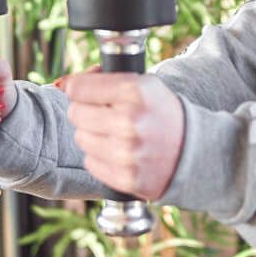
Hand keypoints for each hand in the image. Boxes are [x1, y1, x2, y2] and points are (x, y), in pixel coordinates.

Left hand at [64, 72, 183, 200]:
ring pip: (81, 138)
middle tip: (108, 114)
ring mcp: (126, 153)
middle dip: (88, 112)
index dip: (82, 89)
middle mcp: (129, 122)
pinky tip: (121, 152)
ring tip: (117, 134)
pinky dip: (101, 157)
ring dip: (94, 135)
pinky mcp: (125, 177)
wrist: (194, 151)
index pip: (77, 88)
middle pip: (76, 113)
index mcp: (134, 91)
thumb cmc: (162, 113)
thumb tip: (61, 83)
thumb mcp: (142, 84)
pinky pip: (90, 162)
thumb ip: (101, 79)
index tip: (91, 93)